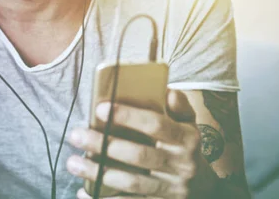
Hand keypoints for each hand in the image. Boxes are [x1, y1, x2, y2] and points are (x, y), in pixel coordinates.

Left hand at [67, 90, 211, 197]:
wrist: (204, 188)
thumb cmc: (185, 147)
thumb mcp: (189, 124)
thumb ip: (179, 107)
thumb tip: (167, 91)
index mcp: (186, 139)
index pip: (156, 125)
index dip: (128, 116)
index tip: (100, 108)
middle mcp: (181, 166)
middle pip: (139, 155)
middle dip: (104, 145)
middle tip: (76, 135)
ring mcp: (171, 189)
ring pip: (131, 183)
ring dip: (98, 173)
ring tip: (73, 162)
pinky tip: (84, 193)